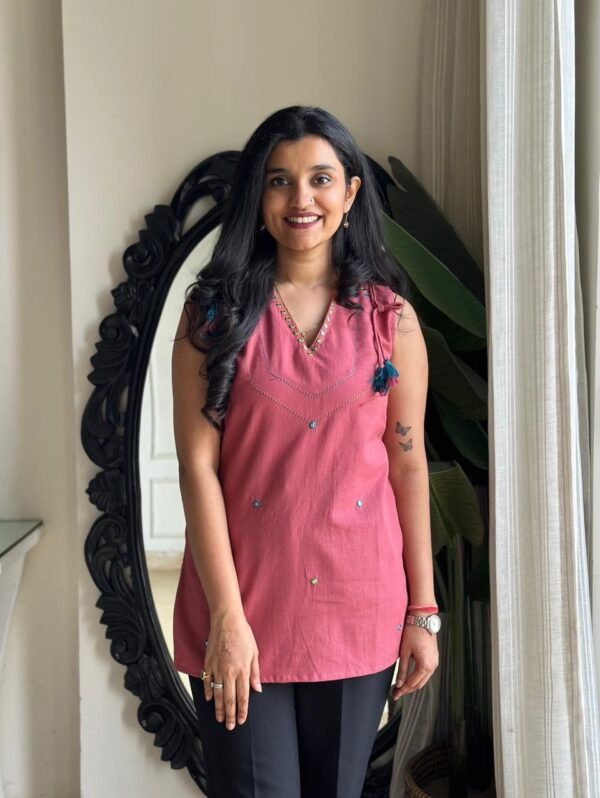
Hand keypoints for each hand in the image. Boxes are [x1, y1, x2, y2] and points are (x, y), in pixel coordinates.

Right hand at [203, 609, 261, 730]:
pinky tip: (210, 700)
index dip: (242, 710)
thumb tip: (258, 689)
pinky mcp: (208, 663)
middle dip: (230, 715)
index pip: (243, 696)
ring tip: (219, 719)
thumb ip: (255, 673)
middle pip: (229, 699)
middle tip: (229, 727)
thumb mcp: (254, 653)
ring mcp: (217, 668)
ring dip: (218, 708)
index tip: (242, 720)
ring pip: (217, 693)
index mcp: (243, 670)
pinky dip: (209, 692)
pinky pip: (207, 681)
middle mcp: (229, 672)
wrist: (226, 621)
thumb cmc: (243, 635)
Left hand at [391, 623, 438, 699]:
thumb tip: (399, 684)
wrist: (422, 619)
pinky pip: (426, 673)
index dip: (403, 690)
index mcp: (425, 665)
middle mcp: (433, 666)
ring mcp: (435, 662)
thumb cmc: (412, 632)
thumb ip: (402, 669)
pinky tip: (410, 677)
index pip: (412, 683)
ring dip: (413, 684)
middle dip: (408, 689)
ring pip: (423, 680)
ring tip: (401, 686)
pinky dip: (418, 677)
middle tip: (396, 692)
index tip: (394, 694)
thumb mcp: (404, 652)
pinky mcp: (434, 658)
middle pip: (419, 684)